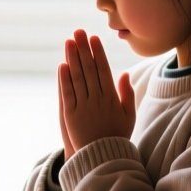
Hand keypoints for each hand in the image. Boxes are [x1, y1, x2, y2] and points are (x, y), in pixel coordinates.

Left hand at [59, 30, 134, 152]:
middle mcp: (98, 99)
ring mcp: (83, 106)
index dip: (98, 53)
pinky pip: (68, 93)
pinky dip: (64, 79)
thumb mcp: (128, 116)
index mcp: (112, 98)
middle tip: (78, 32)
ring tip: (69, 42)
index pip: (104, 70)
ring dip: (72, 58)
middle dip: (83, 49)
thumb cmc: (117, 136)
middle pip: (89, 69)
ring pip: (78, 78)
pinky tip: (62, 65)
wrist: (102, 159)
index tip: (94, 39)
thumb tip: (124, 73)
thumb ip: (127, 94)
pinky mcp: (70, 115)